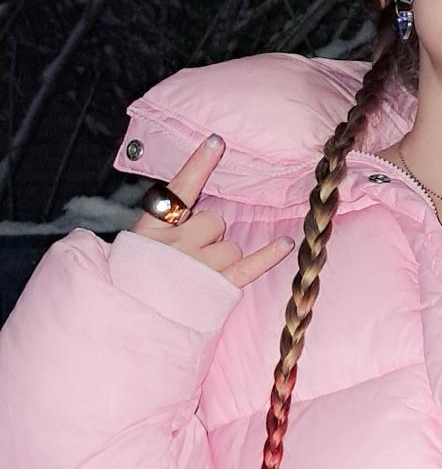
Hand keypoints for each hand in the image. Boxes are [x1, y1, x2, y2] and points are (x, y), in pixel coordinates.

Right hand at [132, 135, 294, 287]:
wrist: (129, 326)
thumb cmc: (132, 285)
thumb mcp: (133, 248)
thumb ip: (159, 225)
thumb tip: (187, 208)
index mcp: (151, 230)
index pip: (177, 189)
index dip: (199, 164)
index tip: (218, 142)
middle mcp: (176, 245)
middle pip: (214, 221)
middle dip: (209, 233)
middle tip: (190, 256)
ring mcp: (198, 267)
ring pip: (229, 245)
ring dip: (221, 256)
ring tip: (198, 277)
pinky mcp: (216, 289)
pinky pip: (249, 266)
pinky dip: (268, 255)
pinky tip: (285, 243)